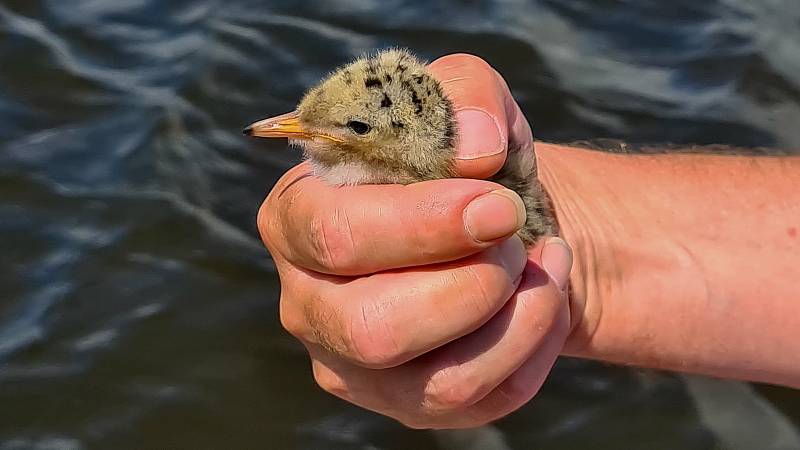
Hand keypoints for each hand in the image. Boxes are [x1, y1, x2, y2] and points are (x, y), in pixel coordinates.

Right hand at [257, 54, 573, 427]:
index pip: (335, 234)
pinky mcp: (404, 404)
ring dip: (517, 317)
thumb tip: (476, 146)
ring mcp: (352, 364)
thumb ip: (463, 95)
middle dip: (472, 284)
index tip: (497, 203)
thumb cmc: (468, 165)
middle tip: (515, 236)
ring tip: (544, 263)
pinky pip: (477, 403)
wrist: (504, 222)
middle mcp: (308, 300)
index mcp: (298, 216)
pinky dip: (533, 346)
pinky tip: (545, 301)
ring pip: (436, 383)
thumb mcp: (466, 102)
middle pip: (374, 327)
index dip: (422, 224)